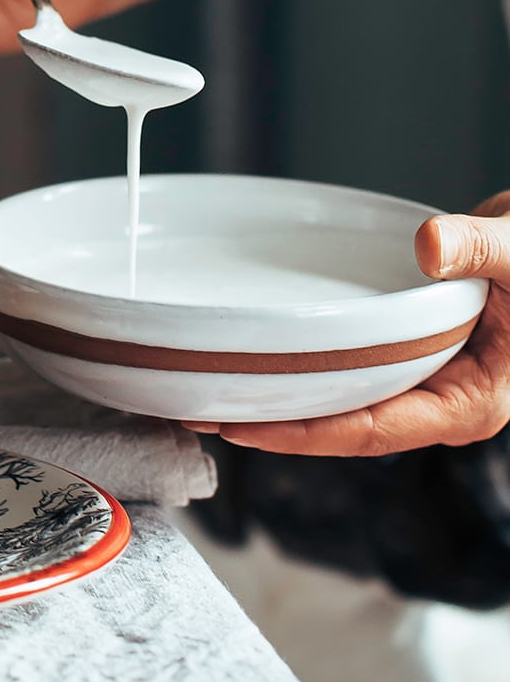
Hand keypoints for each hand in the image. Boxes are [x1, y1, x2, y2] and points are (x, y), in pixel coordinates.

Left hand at [184, 192, 509, 454]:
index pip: (373, 431)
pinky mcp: (409, 353)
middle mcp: (442, 401)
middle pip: (344, 426)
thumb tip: (431, 246)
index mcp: (471, 403)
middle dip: (276, 423)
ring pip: (342, 400)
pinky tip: (260, 352)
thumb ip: (481, 250)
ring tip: (212, 389)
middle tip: (201, 414)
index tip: (245, 429)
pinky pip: (348, 368)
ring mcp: (424, 380)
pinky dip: (305, 361)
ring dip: (283, 395)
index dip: (305, 435)